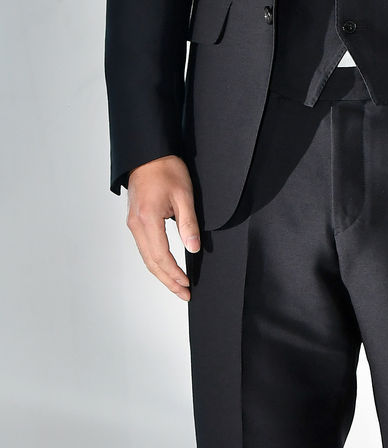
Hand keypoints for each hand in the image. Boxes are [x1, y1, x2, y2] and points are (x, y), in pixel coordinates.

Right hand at [126, 154, 200, 300]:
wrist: (147, 153)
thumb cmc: (166, 169)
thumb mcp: (184, 195)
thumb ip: (189, 223)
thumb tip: (193, 249)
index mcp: (148, 220)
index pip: (161, 256)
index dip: (174, 274)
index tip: (187, 284)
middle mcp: (136, 225)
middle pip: (151, 262)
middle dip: (168, 281)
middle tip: (184, 294)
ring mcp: (133, 223)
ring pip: (146, 257)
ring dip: (161, 273)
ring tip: (177, 285)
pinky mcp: (135, 221)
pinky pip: (144, 248)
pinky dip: (155, 261)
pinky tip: (166, 267)